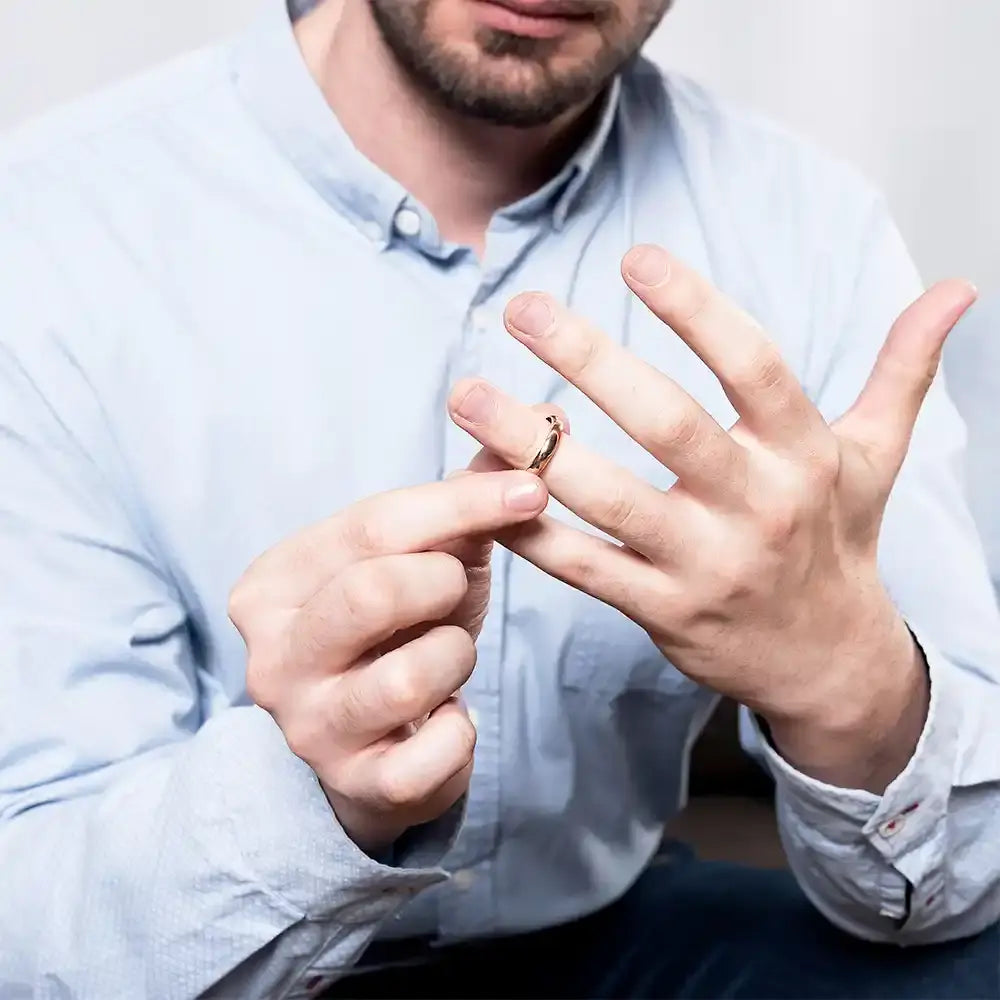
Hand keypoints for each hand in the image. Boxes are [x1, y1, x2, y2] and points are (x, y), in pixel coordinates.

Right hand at [228, 471, 548, 852]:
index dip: (461, 503)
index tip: (531, 490)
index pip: (371, 525)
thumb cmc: (397, 632)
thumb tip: (548, 421)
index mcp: (274, 582)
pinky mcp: (354, 787)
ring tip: (446, 656)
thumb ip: (468, 496)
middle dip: (441, 583)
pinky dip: (461, 730)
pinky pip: (435, 752)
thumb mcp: (421, 557)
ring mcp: (307, 727)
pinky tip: (447, 719)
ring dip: (454, 655)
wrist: (370, 743)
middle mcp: (271, 656)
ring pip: (408, 675)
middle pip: (374, 591)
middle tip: (455, 587)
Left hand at [448, 244, 975, 792]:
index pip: (755, 367)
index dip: (697, 310)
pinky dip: (530, 530)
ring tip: (467, 394)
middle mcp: (757, 508)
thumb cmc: (841, 544)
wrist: (831, 662)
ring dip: (532, 447)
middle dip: (591, 362)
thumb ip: (904, 370)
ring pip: (607, 499)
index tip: (636, 257)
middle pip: (667, 425)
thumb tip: (957, 289)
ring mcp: (706, 566)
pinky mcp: (663, 614)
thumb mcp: (878, 457)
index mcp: (804, 455)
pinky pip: (584, 568)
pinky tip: (478, 487)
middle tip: (525, 309)